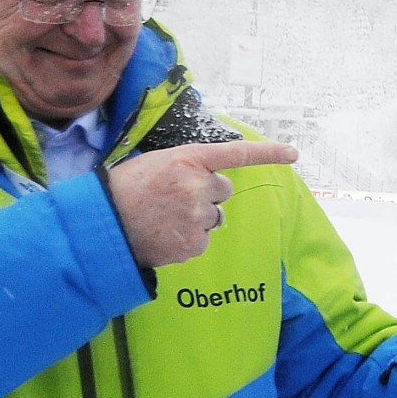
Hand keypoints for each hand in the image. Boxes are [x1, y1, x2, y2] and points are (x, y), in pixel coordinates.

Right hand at [106, 140, 297, 266]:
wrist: (103, 225)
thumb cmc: (126, 189)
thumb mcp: (156, 163)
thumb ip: (188, 167)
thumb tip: (214, 179)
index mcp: (187, 160)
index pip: (235, 154)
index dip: (267, 154)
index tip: (293, 154)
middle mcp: (197, 186)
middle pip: (223, 189)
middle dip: (207, 193)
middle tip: (175, 198)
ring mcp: (197, 216)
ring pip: (215, 216)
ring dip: (198, 217)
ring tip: (166, 217)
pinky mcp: (195, 243)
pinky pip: (204, 239)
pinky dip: (189, 239)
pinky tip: (165, 234)